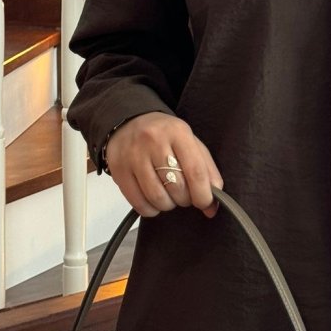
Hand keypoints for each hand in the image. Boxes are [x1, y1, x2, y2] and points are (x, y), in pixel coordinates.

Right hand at [104, 112, 222, 219]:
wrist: (128, 121)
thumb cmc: (164, 135)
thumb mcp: (190, 143)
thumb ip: (206, 171)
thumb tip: (212, 205)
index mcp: (178, 132)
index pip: (195, 170)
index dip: (203, 194)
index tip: (205, 203)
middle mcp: (154, 141)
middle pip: (177, 187)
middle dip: (185, 199)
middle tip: (184, 194)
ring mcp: (133, 156)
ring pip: (157, 197)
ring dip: (168, 204)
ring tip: (169, 195)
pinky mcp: (118, 170)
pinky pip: (138, 203)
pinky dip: (150, 209)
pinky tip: (153, 199)